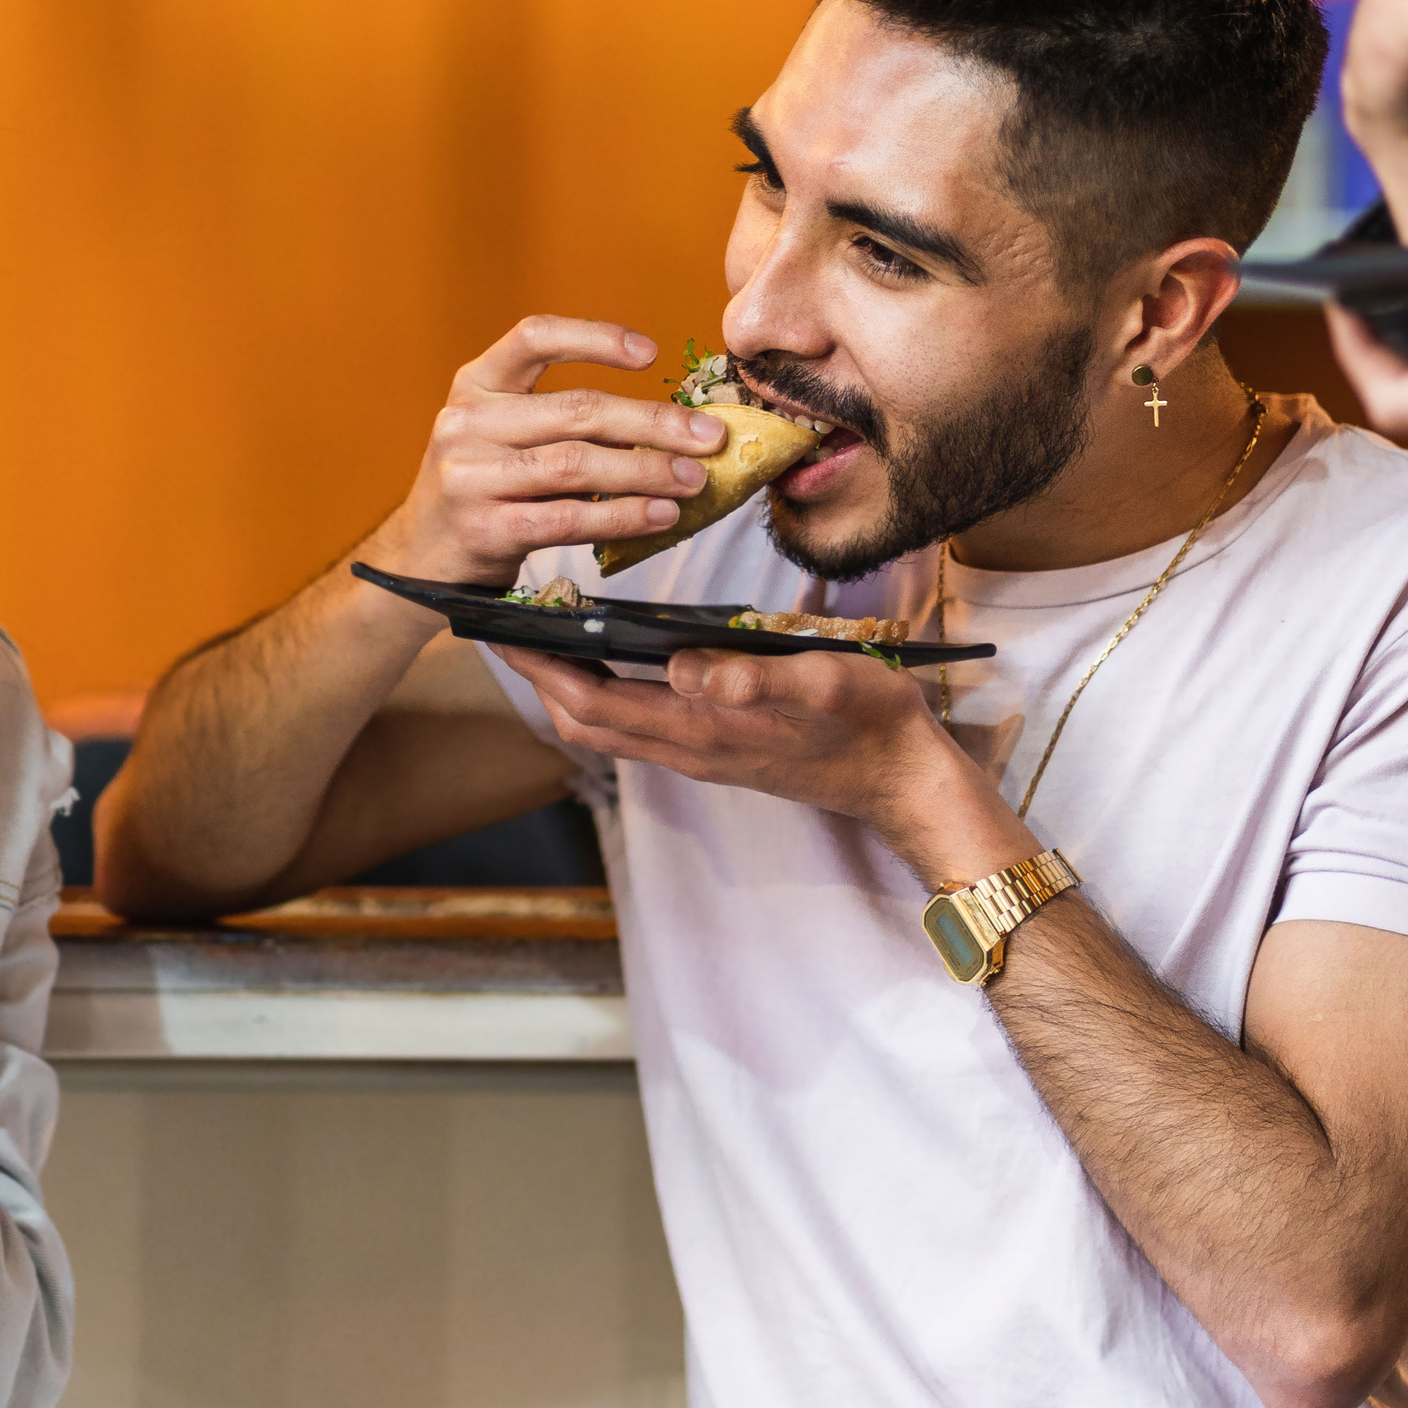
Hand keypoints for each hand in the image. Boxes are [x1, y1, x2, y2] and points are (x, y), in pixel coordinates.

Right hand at [359, 316, 730, 587]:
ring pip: (577, 463)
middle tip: (710, 436)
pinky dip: (622, 515)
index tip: (651, 352)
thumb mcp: (504, 438)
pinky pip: (567, 517)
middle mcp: (466, 423)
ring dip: (647, 471)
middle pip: (576, 409)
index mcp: (475, 385)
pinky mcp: (483, 528)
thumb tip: (668, 427)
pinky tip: (660, 515)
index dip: (594, 338)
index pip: (533, 337)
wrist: (418, 561)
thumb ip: (564, 423)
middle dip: (653, 421)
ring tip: (694, 480)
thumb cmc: (483, 491)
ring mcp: (469, 476)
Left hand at [492, 643, 1030, 889]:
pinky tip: (609, 661)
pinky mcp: (716, 750)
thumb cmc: (871, 723)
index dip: (541, 669)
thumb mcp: (825, 683)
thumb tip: (681, 665)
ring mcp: (700, 754)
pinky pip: (638, 727)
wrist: (905, 781)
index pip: (594, 703)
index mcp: (703, 729)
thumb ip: (754, 676)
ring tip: (542, 637)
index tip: (501, 630)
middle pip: (583, 722)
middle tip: (504, 626)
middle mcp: (689, 748)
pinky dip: (605, 696)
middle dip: (537, 678)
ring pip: (607, 728)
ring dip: (566, 689)